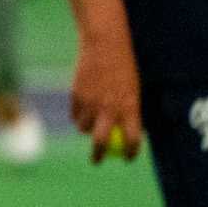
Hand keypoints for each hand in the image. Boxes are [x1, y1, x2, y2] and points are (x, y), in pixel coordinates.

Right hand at [70, 35, 142, 162]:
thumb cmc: (124, 68)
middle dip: (98, 155)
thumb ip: (128, 111)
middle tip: (97, 161)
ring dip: (86, 129)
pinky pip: (75, 115)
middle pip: (101, 142)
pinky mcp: (76, 96)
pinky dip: (78, 116)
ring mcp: (90, 103)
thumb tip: (124, 132)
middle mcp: (109, 108)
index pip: (132, 139)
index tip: (128, 157)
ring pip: (83, 128)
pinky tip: (82, 110)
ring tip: (90, 123)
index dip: (131, 152)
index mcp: (130, 107)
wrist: (104, 46)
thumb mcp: (132, 91)